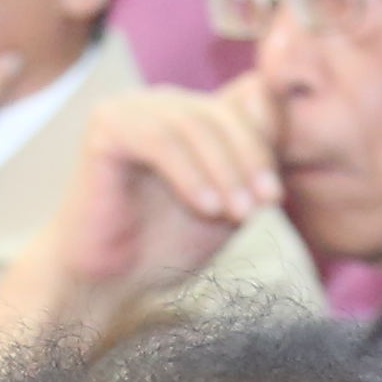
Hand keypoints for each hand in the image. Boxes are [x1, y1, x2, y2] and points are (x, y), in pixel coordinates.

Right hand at [0, 84, 280, 345]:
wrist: (110, 278)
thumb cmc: (167, 243)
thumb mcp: (230, 204)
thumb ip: (253, 163)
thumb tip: (274, 109)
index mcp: (195, 113)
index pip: (245, 103)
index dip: (266, 144)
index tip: (275, 198)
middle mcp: (164, 102)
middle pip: (222, 113)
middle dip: (249, 159)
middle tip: (264, 205)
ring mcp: (133, 108)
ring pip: (193, 125)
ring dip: (223, 170)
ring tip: (237, 214)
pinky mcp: (107, 125)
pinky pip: (159, 140)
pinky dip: (188, 173)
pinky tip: (205, 206)